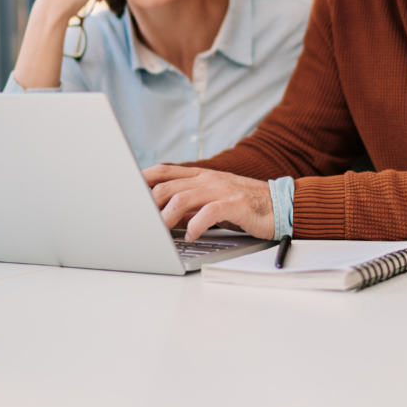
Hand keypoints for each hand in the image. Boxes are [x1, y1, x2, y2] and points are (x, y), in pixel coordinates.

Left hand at [144, 165, 274, 240]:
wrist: (280, 205)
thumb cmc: (245, 206)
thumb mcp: (213, 200)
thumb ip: (191, 204)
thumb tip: (165, 215)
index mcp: (201, 175)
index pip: (165, 170)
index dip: (143, 178)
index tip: (126, 188)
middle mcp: (209, 179)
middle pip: (168, 186)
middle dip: (149, 204)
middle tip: (140, 221)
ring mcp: (222, 190)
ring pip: (183, 198)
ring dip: (167, 217)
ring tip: (161, 232)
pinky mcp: (236, 204)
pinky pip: (209, 213)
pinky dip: (196, 226)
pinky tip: (192, 236)